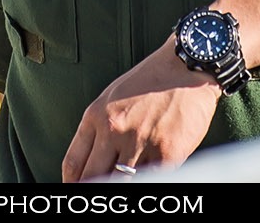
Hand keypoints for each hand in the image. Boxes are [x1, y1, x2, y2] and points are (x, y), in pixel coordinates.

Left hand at [60, 43, 219, 181]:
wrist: (187, 67)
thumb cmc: (151, 80)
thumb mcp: (113, 96)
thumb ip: (100, 126)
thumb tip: (92, 159)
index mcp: (97, 115)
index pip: (74, 162)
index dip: (72, 183)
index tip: (75, 188)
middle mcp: (114, 129)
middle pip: (94, 177)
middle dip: (95, 189)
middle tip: (100, 193)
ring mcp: (140, 142)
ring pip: (124, 182)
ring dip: (125, 183)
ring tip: (130, 177)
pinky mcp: (168, 153)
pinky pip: (153, 178)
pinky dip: (151, 179)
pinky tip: (151, 175)